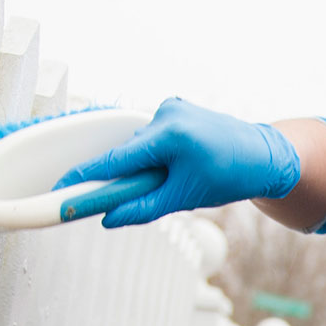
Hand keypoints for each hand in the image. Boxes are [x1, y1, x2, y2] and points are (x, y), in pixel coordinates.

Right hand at [51, 97, 301, 227]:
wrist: (264, 154)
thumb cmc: (229, 176)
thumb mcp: (184, 198)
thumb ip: (142, 209)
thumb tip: (108, 219)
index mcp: (170, 134)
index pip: (116, 159)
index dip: (86, 176)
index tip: (61, 188)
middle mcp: (167, 113)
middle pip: (127, 152)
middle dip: (125, 177)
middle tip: (132, 199)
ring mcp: (171, 106)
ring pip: (140, 145)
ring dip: (144, 165)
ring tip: (174, 179)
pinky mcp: (175, 107)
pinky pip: (152, 135)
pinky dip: (155, 154)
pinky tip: (178, 164)